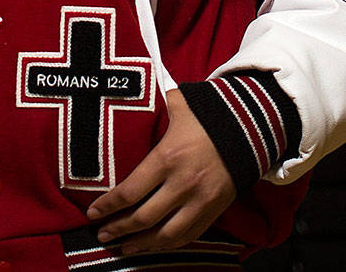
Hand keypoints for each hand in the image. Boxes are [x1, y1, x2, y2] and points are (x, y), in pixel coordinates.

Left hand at [85, 89, 236, 252]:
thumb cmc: (209, 114)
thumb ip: (155, 106)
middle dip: (118, 229)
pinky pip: (188, 236)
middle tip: (102, 234)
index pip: (130, 191)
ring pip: (165, 235)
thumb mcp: (179, 106)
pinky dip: (167, 245)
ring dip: (141, 245)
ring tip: (122, 247)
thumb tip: (132, 98)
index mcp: (168, 158)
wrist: (252, 127)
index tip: (93, 213)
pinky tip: (152, 247)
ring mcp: (200, 201)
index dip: (108, 206)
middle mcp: (183, 184)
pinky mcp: (214, 211)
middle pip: (143, 218)